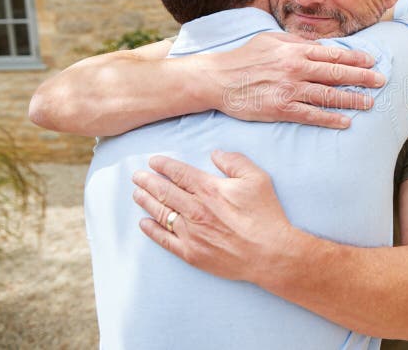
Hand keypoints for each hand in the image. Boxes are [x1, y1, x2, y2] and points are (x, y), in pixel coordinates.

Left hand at [132, 151, 292, 281]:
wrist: (270, 254)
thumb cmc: (265, 215)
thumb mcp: (257, 178)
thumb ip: (235, 161)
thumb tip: (215, 154)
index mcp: (210, 189)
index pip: (179, 173)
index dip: (164, 166)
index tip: (154, 161)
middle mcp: (195, 210)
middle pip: (164, 192)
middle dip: (148, 181)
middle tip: (137, 176)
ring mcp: (191, 233)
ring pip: (161, 213)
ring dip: (146, 202)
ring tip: (137, 194)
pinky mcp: (192, 253)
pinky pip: (165, 240)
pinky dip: (152, 231)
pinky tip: (144, 223)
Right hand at [196, 32, 385, 128]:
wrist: (218, 79)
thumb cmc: (245, 57)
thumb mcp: (271, 40)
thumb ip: (297, 43)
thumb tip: (322, 46)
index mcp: (295, 51)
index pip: (333, 54)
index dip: (356, 58)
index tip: (372, 62)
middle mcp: (296, 69)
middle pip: (337, 74)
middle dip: (362, 77)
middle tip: (381, 81)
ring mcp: (289, 90)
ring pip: (328, 96)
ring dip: (351, 99)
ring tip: (369, 102)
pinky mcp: (281, 109)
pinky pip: (311, 115)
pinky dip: (330, 119)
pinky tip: (345, 122)